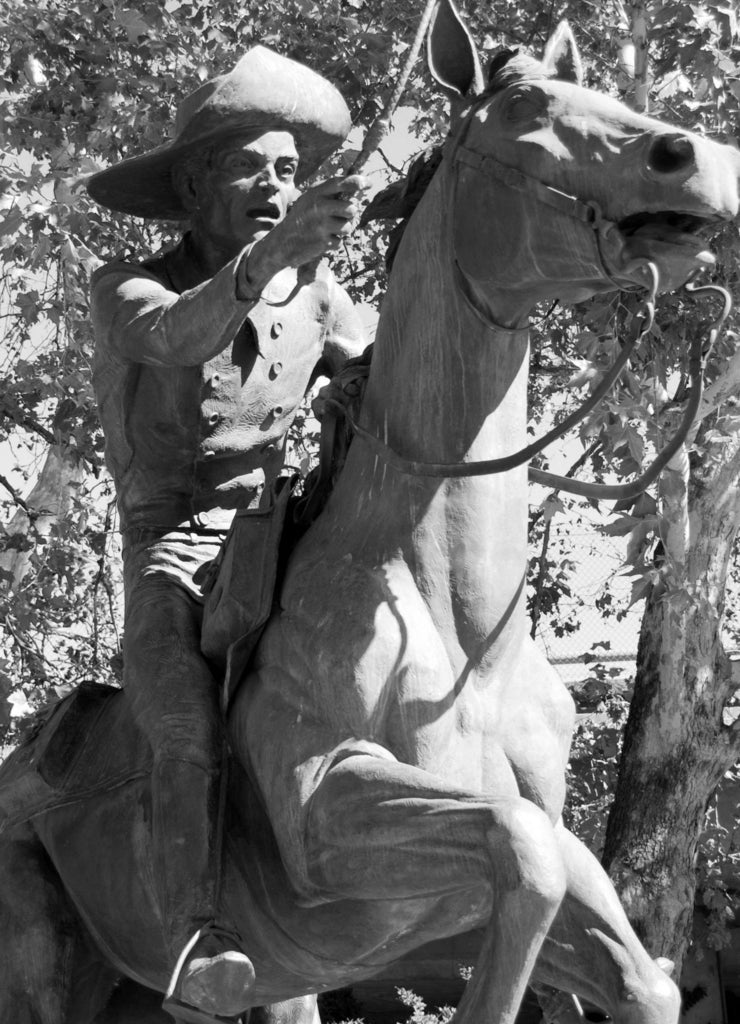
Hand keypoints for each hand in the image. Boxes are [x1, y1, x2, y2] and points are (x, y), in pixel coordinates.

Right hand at [245, 175, 367, 288]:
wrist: (282, 241)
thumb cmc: (302, 217)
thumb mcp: (311, 199)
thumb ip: (330, 193)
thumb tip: (360, 185)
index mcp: (316, 192)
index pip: (341, 183)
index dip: (357, 181)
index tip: (368, 183)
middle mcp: (320, 206)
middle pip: (351, 208)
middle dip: (349, 214)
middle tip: (338, 215)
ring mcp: (322, 224)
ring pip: (348, 226)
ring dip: (342, 230)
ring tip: (328, 229)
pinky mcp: (323, 241)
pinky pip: (340, 241)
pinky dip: (333, 242)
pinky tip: (321, 239)